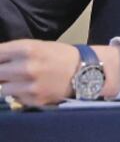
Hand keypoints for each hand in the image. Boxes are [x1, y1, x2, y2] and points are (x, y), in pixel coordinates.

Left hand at [0, 40, 119, 105]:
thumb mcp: (39, 46)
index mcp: (28, 49)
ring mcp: (29, 85)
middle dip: (2, 71)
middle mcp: (26, 67)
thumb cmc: (60, 55)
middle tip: (9, 71)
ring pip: (1, 88)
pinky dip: (18, 93)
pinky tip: (30, 87)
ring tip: (18, 80)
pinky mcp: (33, 99)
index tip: (2, 60)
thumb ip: (16, 52)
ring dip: (7, 84)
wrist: (85, 71)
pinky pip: (15, 97)